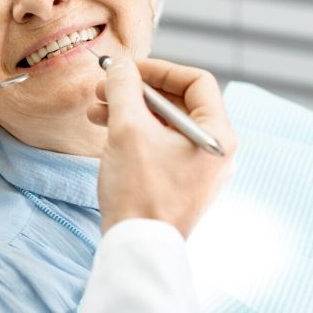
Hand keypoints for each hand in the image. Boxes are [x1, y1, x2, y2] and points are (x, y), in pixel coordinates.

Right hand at [88, 57, 236, 237]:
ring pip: (164, 124)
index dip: (160, 69)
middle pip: (178, 102)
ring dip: (129, 110)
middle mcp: (214, 150)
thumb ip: (124, 88)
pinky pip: (159, 145)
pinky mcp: (180, 182)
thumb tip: (120, 65)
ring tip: (95, 109)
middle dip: (137, 90)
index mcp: (217, 134)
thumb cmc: (139, 191)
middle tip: (104, 86)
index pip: (197, 81)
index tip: (128, 69)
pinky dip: (135, 133)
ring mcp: (198, 168)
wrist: (136, 247)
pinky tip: (104, 129)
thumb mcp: (128, 128)